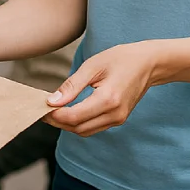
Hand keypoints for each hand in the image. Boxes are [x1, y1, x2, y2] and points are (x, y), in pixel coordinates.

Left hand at [45, 41, 161, 136]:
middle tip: (43, 109)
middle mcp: (115, 114)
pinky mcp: (119, 119)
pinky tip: (68, 111)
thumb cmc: (121, 59)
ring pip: (85, 131)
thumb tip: (52, 101)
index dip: (54, 115)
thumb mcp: (92, 66)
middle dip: (57, 122)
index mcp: (108, 99)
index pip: (73, 117)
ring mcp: (118, 119)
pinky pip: (93, 127)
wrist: (149, 63)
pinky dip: (78, 123)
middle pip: (77, 128)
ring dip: (67, 124)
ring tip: (53, 110)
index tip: (41, 106)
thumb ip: (71, 85)